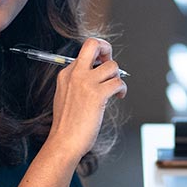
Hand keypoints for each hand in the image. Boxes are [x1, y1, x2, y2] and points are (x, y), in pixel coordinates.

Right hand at [46, 38, 126, 162]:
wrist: (64, 141)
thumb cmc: (67, 125)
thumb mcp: (65, 96)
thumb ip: (77, 83)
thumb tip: (98, 75)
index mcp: (66, 74)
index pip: (84, 52)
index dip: (98, 57)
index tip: (103, 66)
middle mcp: (75, 74)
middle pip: (93, 44)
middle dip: (106, 48)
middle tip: (110, 63)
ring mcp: (86, 83)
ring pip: (112, 66)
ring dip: (117, 77)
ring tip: (115, 89)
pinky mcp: (97, 94)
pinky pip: (118, 82)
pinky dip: (122, 89)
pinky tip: (119, 96)